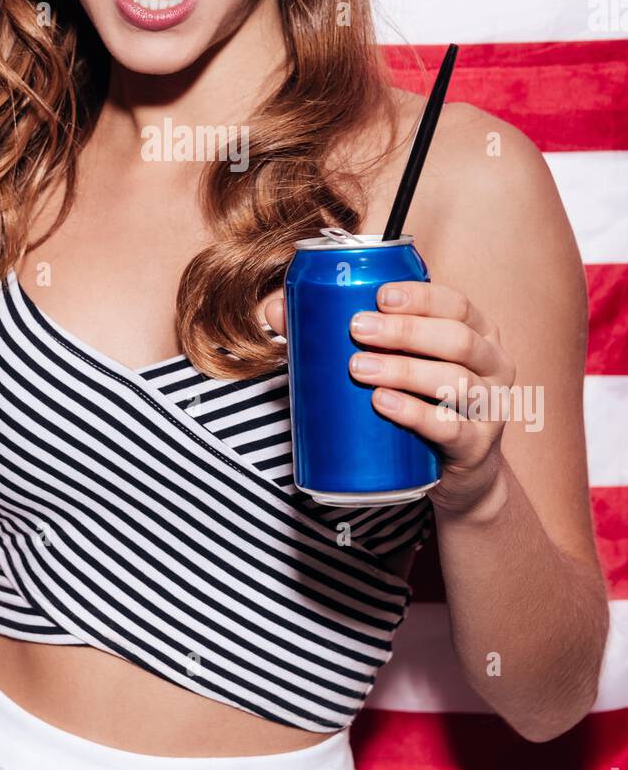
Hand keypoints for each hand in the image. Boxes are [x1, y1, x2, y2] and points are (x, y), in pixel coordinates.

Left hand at [262, 282, 516, 518]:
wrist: (457, 474)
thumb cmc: (419, 401)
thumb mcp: (394, 363)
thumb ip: (339, 334)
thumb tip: (277, 310)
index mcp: (477, 332)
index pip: (456, 303)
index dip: (421, 296)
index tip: (378, 295)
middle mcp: (494, 365)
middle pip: (456, 339)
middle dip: (404, 332)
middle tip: (356, 330)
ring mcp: (490, 408)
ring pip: (454, 381)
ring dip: (404, 371)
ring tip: (358, 367)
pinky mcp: (477, 448)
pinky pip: (450, 428)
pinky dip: (415, 414)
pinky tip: (384, 404)